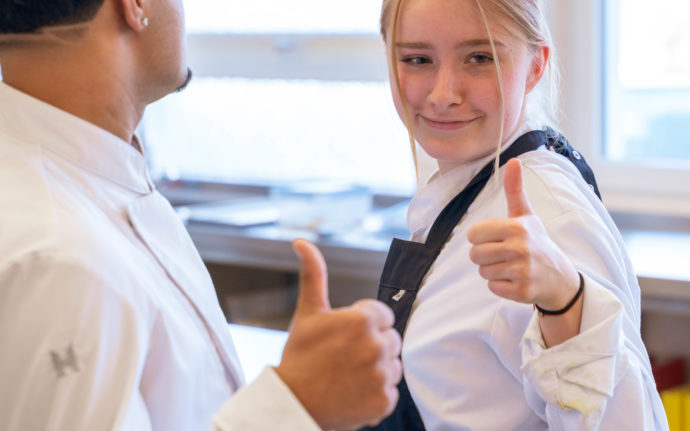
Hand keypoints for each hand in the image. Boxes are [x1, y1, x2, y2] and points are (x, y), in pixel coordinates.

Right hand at [276, 239, 401, 429]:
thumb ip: (313, 274)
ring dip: (376, 369)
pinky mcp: (385, 401)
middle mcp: (376, 345)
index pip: (383, 315)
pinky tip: (353, 391)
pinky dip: (375, 393)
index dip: (362, 325)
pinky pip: (390, 391)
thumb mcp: (308, 312)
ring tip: (348, 375)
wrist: (291, 403)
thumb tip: (301, 242)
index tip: (343, 337)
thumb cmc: (299, 356)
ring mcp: (382, 375)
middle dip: (371, 345)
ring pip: (392, 365)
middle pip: (390, 339)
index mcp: (362, 319)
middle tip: (343, 357)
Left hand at [467, 159, 579, 310]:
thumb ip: (514, 190)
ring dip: (493, 271)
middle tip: (503, 255)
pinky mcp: (522, 291)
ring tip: (510, 266)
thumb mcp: (525, 215)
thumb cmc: (535, 241)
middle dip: (484, 257)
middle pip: (475, 255)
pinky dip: (500, 286)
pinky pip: (492, 288)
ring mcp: (522, 271)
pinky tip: (515, 279)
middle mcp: (520, 248)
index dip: (480, 238)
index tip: (496, 239)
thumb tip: (513, 160)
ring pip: (483, 272)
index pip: (473, 235)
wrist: (558, 276)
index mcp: (516, 227)